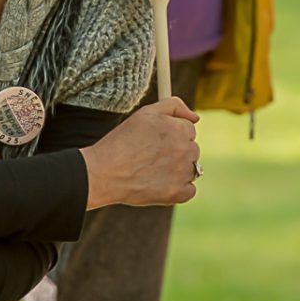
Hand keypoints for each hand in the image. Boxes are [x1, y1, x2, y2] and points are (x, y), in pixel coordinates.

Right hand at [82, 98, 202, 207]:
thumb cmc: (121, 141)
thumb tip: (195, 117)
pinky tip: (159, 184)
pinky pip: (190, 190)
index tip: (155, 141)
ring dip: (178, 169)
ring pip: (192, 169)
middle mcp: (185, 150)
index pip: (189, 130)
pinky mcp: (177, 193)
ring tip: (153, 170)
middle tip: (151, 156)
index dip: (171, 134)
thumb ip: (173, 106)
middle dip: (177, 151)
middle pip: (192, 149)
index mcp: (179, 129)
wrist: (104, 172)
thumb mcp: (145, 113)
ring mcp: (183, 173)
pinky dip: (178, 189)